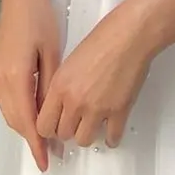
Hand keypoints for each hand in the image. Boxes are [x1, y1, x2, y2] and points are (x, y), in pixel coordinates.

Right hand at [0, 0, 60, 171]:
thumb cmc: (40, 17)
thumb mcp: (53, 52)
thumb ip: (50, 86)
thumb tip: (53, 114)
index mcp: (15, 76)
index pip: (26, 121)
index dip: (36, 144)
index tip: (46, 161)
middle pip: (14, 118)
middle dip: (31, 138)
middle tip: (51, 152)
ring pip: (8, 109)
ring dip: (24, 124)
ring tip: (45, 136)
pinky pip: (6, 96)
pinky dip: (18, 108)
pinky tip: (34, 109)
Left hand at [36, 0, 149, 148]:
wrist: (131, 34)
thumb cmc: (106, 38)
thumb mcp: (72, 60)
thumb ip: (63, 85)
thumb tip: (60, 103)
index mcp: (60, 85)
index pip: (43, 125)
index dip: (49, 127)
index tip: (55, 126)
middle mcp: (75, 100)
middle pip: (63, 134)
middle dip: (68, 129)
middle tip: (75, 123)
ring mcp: (97, 108)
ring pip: (83, 140)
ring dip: (88, 133)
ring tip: (93, 125)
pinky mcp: (119, 111)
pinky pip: (112, 138)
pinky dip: (111, 137)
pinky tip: (111, 131)